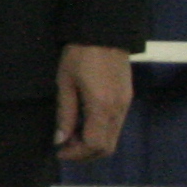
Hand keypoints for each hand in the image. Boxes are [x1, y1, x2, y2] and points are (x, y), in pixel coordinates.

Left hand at [56, 43, 132, 161]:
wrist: (104, 33)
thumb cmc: (79, 55)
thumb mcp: (65, 82)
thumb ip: (65, 113)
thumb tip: (59, 139)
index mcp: (103, 107)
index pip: (95, 145)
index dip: (76, 153)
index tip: (59, 151)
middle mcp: (119, 110)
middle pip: (107, 147)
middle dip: (85, 153)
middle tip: (64, 148)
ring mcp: (126, 105)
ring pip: (113, 138)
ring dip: (93, 144)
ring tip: (71, 137)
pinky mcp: (127, 99)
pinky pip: (115, 126)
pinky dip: (100, 133)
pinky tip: (84, 125)